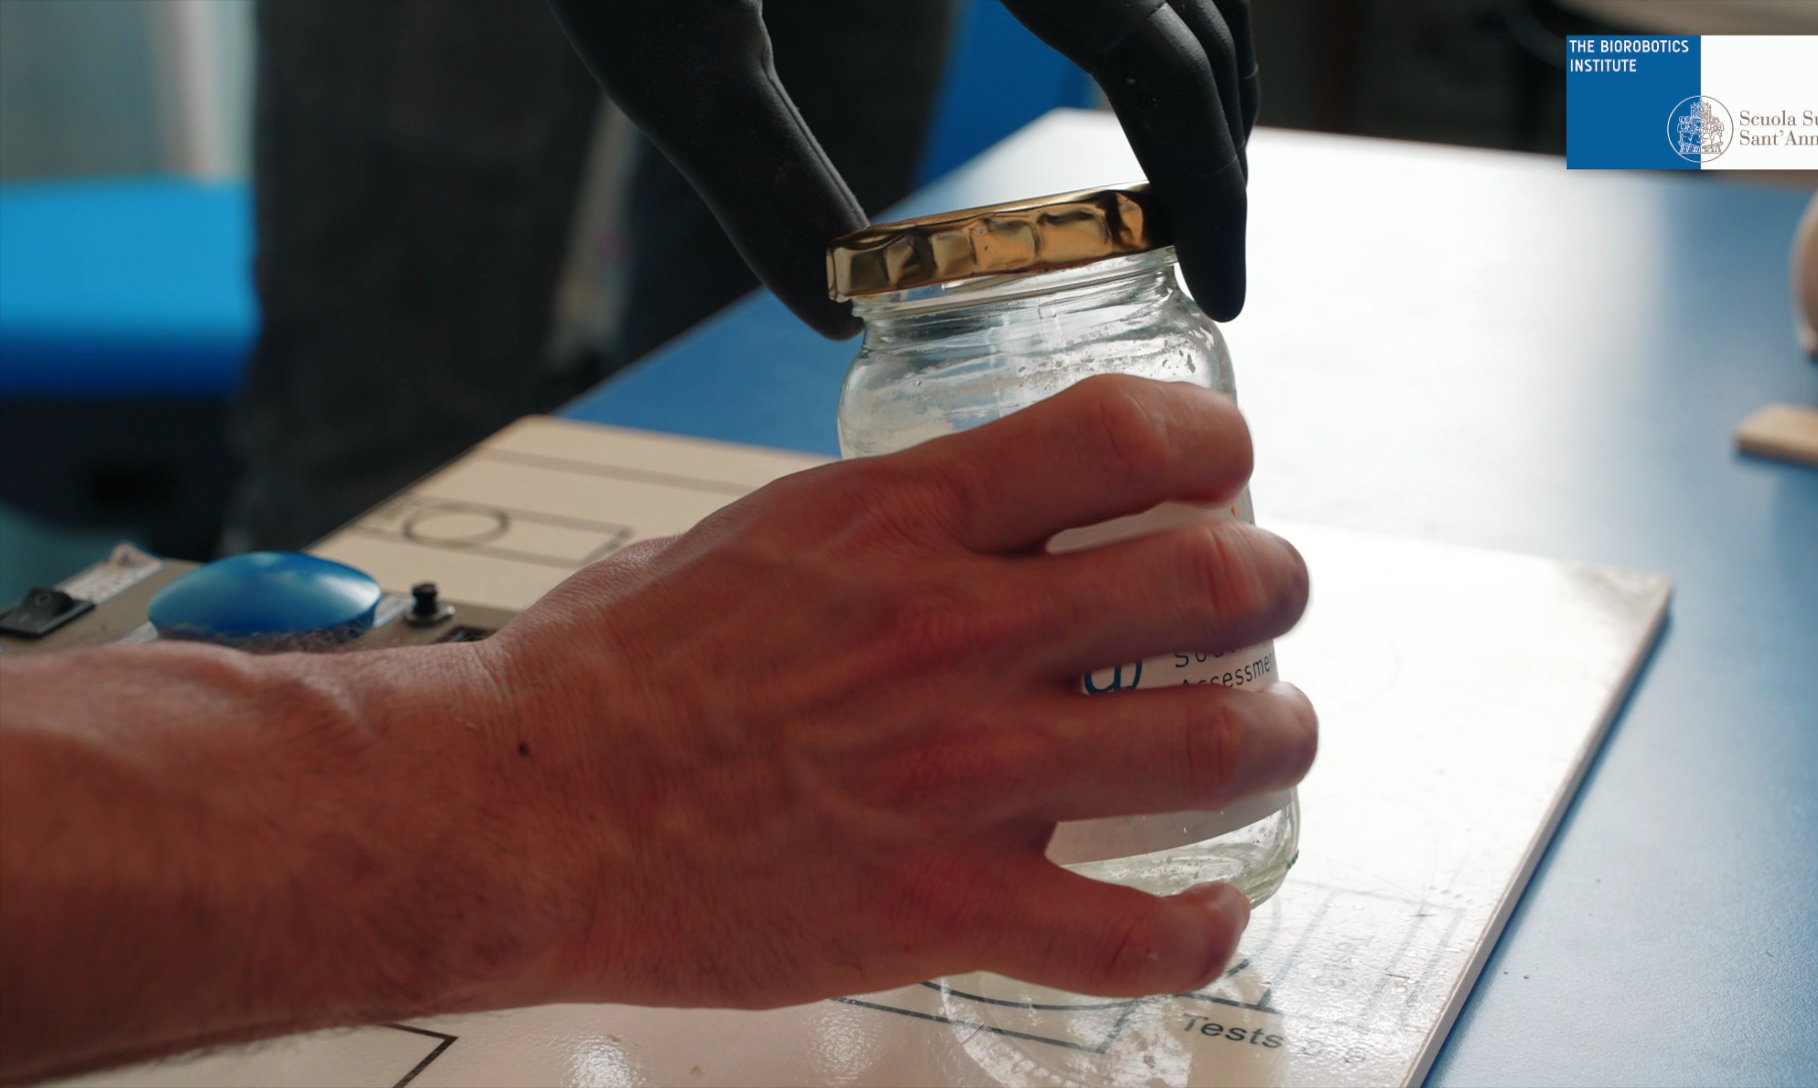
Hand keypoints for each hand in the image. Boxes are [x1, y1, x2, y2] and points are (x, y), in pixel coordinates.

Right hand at [480, 376, 1313, 1006]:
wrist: (523, 811)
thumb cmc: (607, 678)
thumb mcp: (748, 539)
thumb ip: (870, 530)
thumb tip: (938, 528)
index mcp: (900, 521)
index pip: (1122, 437)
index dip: (1215, 445)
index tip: (1226, 467)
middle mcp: (955, 634)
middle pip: (1213, 581)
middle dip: (1275, 586)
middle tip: (1269, 601)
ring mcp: (961, 773)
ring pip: (1214, 748)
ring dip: (1277, 740)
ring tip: (1275, 738)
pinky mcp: (944, 904)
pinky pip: (1131, 934)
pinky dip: (1199, 927)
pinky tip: (1208, 910)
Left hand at [543, 0, 1257, 337]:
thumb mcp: (662, 40)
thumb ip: (755, 177)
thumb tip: (835, 318)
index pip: (1161, 58)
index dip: (1208, 184)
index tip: (1219, 288)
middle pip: (1195, 7)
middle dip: (1216, 143)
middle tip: (1204, 262)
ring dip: (1196, 70)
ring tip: (1176, 188)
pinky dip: (1149, 5)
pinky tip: (1114, 73)